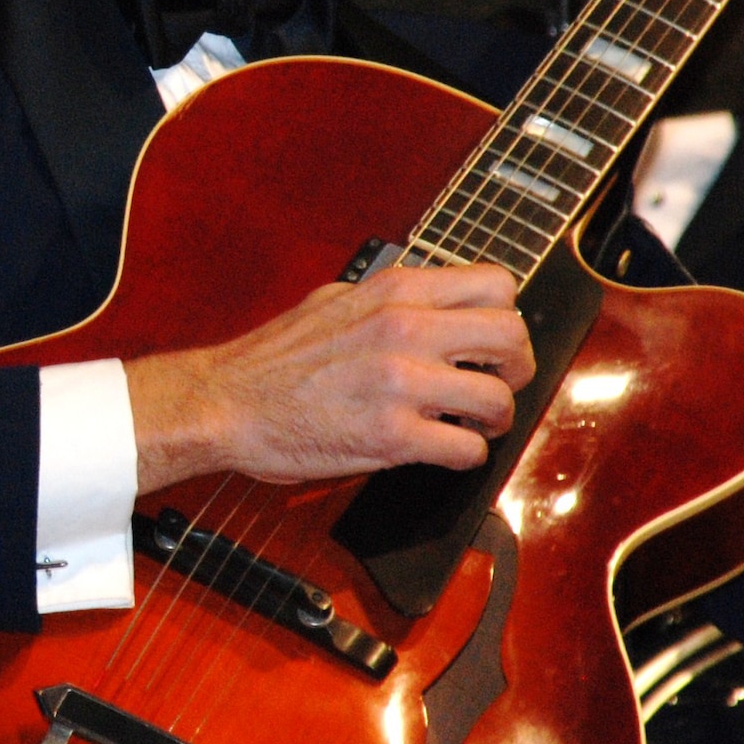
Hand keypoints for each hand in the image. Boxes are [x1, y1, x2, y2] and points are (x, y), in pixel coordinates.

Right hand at [125, 263, 535, 490]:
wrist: (226, 403)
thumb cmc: (275, 358)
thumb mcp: (337, 298)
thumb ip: (392, 297)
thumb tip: (435, 303)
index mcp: (396, 290)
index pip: (496, 286)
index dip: (506, 317)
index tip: (493, 342)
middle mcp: (406, 328)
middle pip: (511, 337)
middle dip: (517, 368)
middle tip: (501, 385)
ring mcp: (402, 383)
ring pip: (498, 399)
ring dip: (495, 420)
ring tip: (474, 426)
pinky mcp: (393, 436)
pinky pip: (465, 448)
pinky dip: (465, 457)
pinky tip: (445, 452)